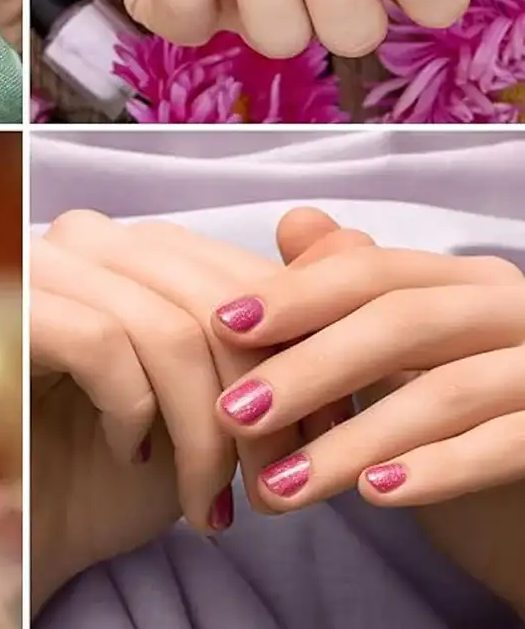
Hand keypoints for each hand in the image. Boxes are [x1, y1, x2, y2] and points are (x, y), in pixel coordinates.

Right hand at [29, 206, 365, 608]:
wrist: (26, 522)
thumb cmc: (122, 461)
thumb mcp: (216, 397)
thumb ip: (278, 318)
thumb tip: (357, 237)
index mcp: (136, 246)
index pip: (239, 277)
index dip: (296, 355)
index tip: (325, 432)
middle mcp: (88, 238)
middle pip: (213, 300)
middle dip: (262, 399)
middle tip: (274, 477)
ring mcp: (43, 266)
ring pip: (168, 328)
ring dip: (205, 430)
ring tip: (212, 496)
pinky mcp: (12, 308)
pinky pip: (105, 347)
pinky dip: (136, 414)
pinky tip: (131, 455)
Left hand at [211, 243, 524, 616]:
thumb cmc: (462, 415)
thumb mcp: (402, 352)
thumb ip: (353, 290)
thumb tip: (294, 222)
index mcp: (464, 281)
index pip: (373, 270)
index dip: (296, 294)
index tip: (220, 325)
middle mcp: (512, 309)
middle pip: (401, 321)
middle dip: (310, 367)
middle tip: (234, 414)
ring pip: (445, 391)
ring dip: (353, 441)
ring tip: (280, 486)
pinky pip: (507, 445)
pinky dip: (439, 470)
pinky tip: (375, 494)